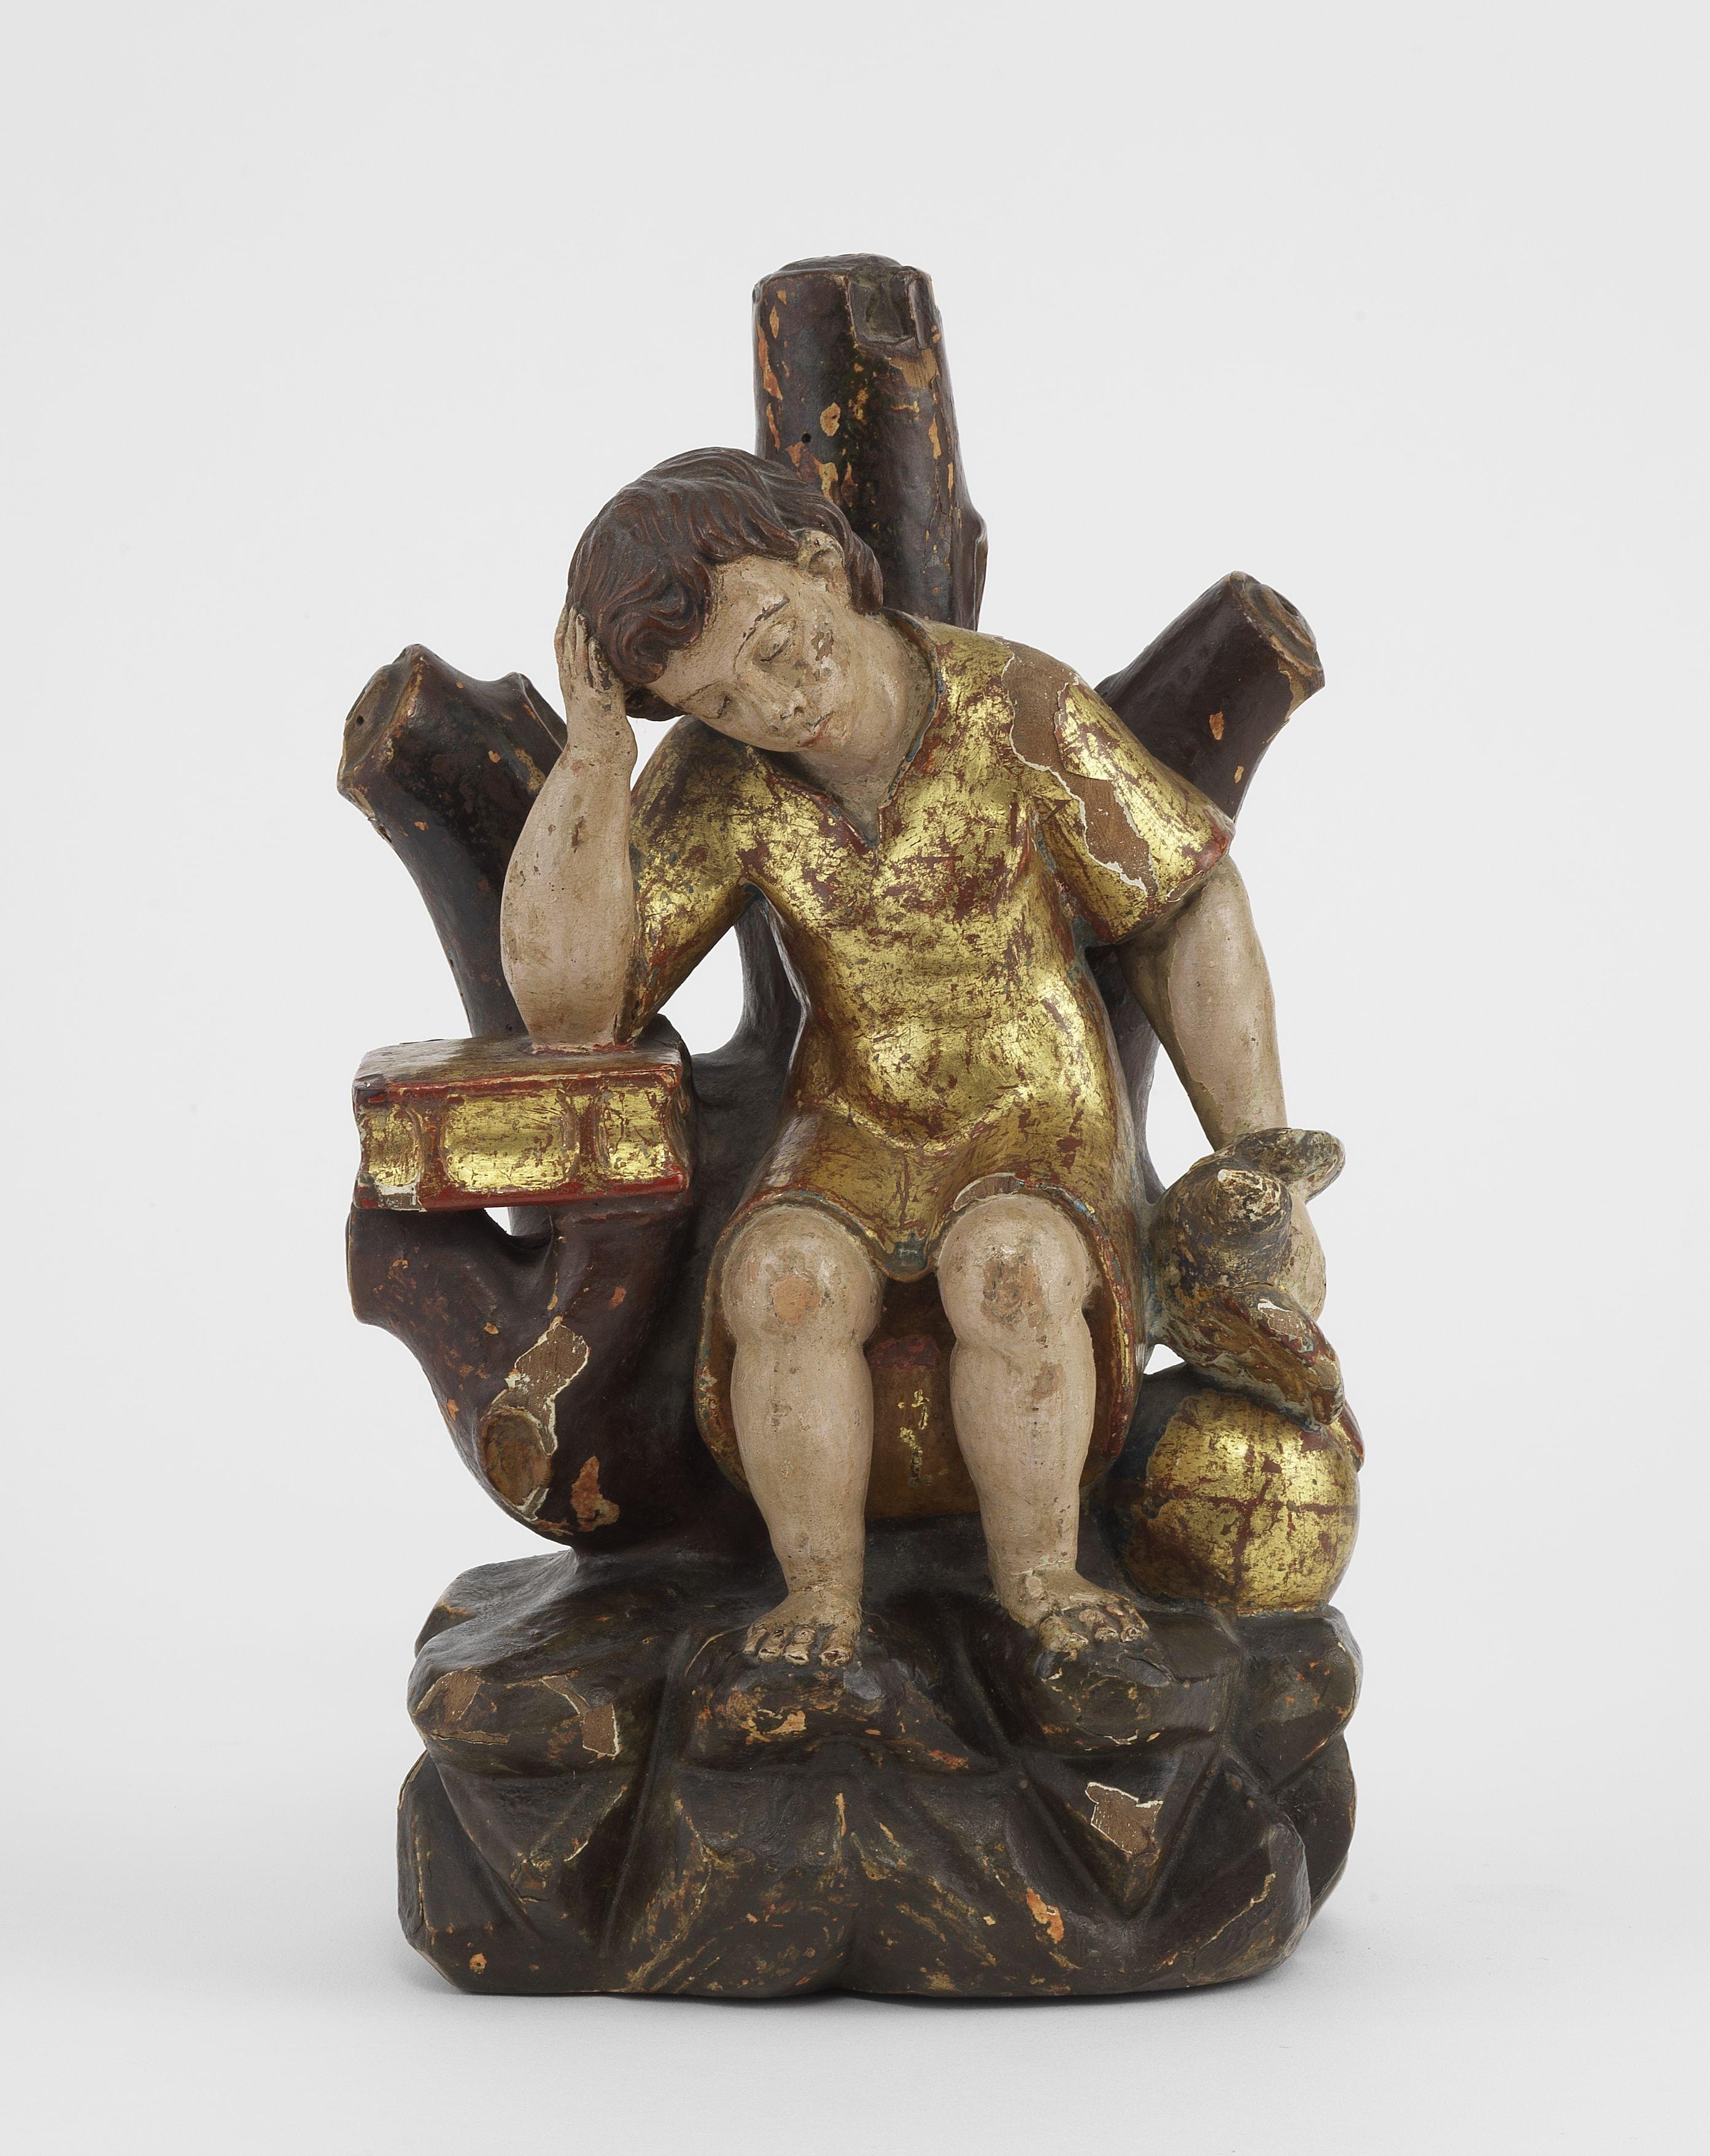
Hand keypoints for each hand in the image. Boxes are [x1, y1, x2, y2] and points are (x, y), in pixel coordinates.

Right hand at [554, 603, 635, 769]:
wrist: (598, 767)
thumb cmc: (602, 742)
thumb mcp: (600, 707)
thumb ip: (602, 686)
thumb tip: (616, 673)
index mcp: (571, 685)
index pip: (562, 646)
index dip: (565, 622)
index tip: (571, 599)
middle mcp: (573, 686)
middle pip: (565, 644)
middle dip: (569, 616)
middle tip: (575, 590)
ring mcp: (585, 694)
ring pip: (577, 654)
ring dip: (579, 629)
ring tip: (584, 603)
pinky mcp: (600, 703)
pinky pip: (596, 671)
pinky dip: (596, 651)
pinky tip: (600, 633)